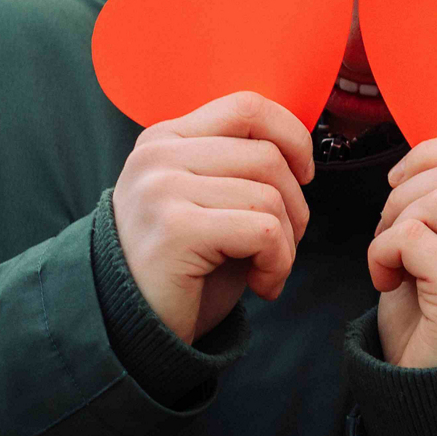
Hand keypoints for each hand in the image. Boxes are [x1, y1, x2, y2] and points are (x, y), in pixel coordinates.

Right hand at [111, 91, 312, 343]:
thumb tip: (301, 149)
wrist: (133, 328)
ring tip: (266, 268)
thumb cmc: (184, 266)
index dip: (292, 137)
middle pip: (268, 156)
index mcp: (165, 139)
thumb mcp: (208, 200)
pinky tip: (261, 285)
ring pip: (269, 196)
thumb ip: (238, 166)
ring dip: (286, 243)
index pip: (247, 108)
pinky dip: (278, 263)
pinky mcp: (176, 229)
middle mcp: (157, 156)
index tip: (303, 176)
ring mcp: (161, 190)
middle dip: (295, 206)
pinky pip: (263, 230)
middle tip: (282, 245)